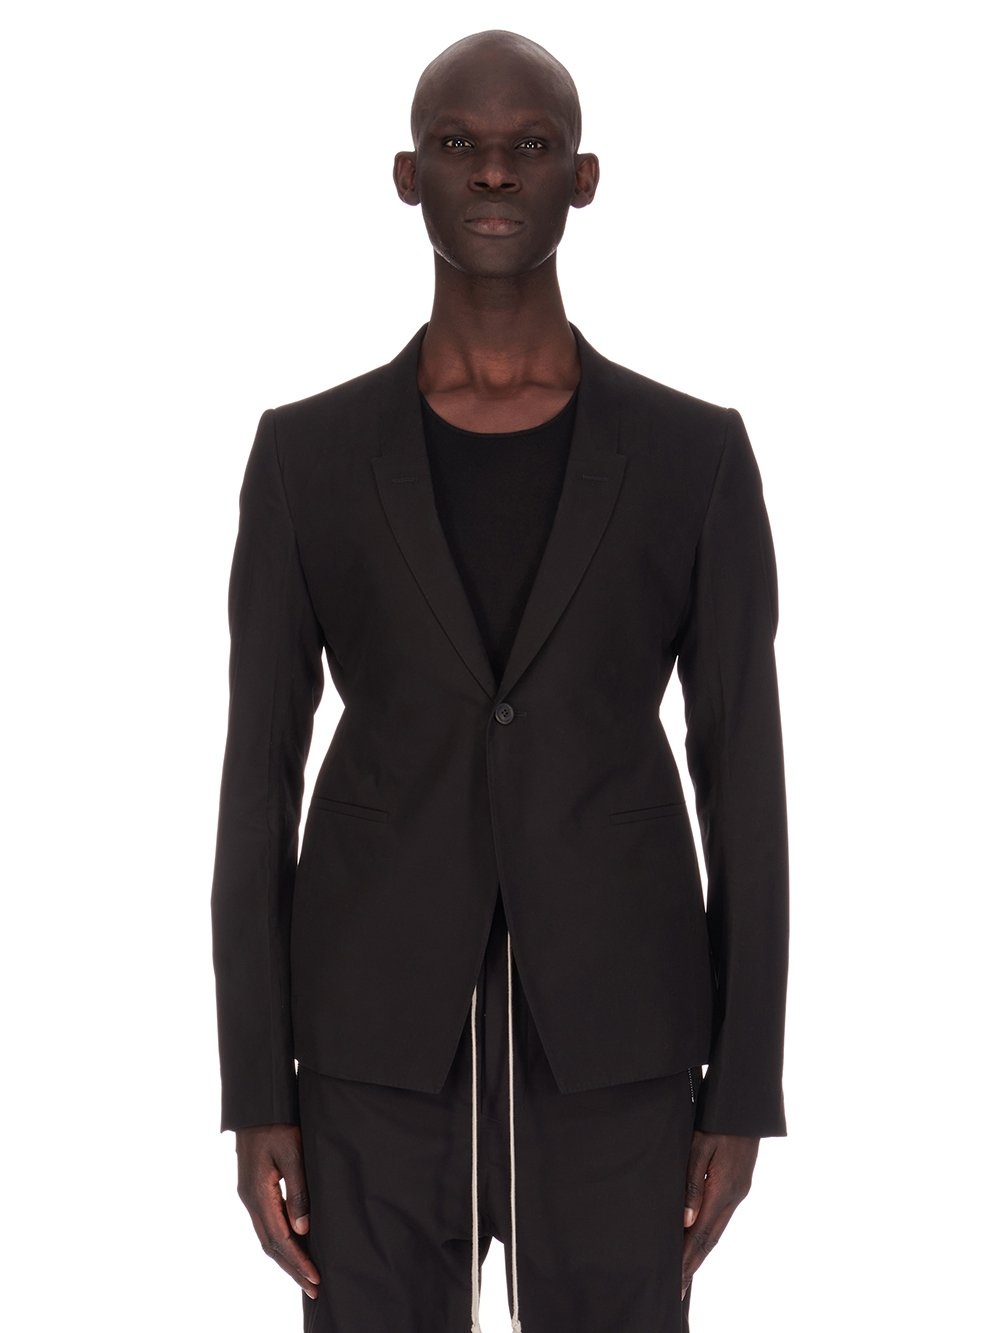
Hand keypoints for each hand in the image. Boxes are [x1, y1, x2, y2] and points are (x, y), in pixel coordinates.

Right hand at [235, 1123, 320, 1299]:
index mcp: (258, 1193)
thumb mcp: (292, 1152)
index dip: (297, 1261)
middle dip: (292, 1268)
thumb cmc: (277, 1123)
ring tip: (305, 1275)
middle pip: (270, 1245)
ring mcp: (250, 1195)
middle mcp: (250, 1199)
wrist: (258, 1103)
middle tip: (313, 1288)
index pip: (279, 1239)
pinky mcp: (254, 1189)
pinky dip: (280, 1242)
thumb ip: (298, 1191)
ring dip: (286, 1258)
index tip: (314, 1278)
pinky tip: (294, 1244)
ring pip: (267, 1237)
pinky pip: (266, 1224)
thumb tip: (302, 1228)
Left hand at [681, 1130, 758, 1299]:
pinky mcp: (738, 1184)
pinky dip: (708, 1232)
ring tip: (685, 1270)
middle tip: (678, 1288)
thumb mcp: (701, 1146)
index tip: (676, 1281)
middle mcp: (733, 1196)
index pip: (702, 1234)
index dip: (688, 1259)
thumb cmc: (718, 1119)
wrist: (747, 1104)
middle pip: (711, 1238)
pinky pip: (720, 1216)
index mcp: (723, 1190)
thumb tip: (685, 1220)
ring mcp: (738, 1191)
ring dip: (701, 1250)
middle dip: (693, 1263)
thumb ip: (692, 1183)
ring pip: (717, 1229)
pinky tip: (699, 1236)